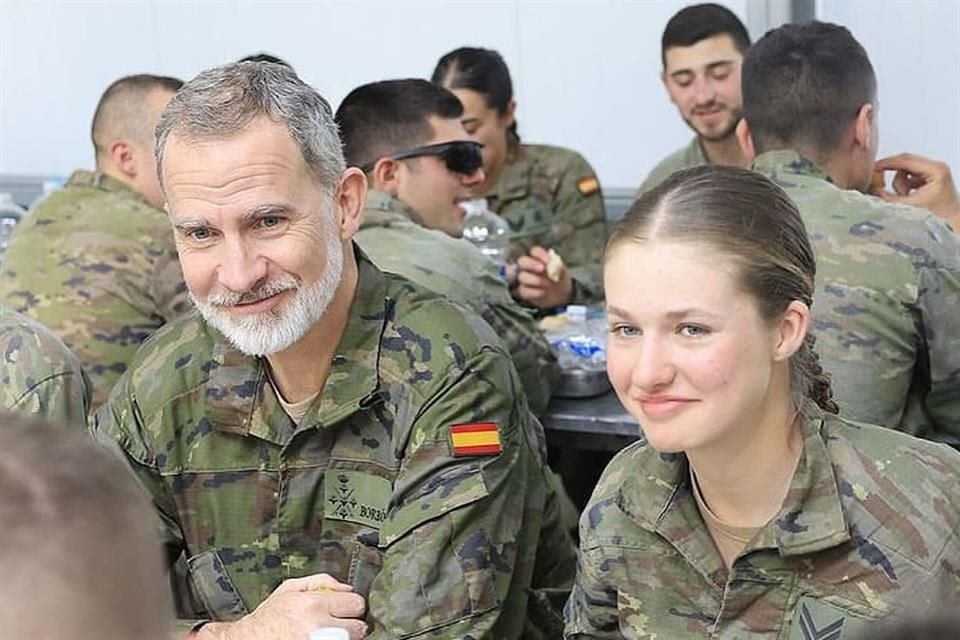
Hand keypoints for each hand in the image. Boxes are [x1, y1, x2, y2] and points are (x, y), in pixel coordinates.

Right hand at [196, 573, 366, 639]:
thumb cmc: (270, 617)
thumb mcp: (290, 588)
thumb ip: (322, 581)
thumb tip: (347, 587)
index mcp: (314, 605)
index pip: (356, 603)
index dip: (351, 605)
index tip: (344, 608)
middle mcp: (319, 628)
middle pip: (359, 627)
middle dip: (351, 624)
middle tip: (338, 623)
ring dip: (345, 636)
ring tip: (328, 633)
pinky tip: (323, 639)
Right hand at [514, 246, 573, 308]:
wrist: (561, 296)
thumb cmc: (560, 279)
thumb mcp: (563, 272)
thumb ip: (557, 265)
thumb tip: (552, 259)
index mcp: (539, 258)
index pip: (535, 251)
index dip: (540, 255)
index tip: (548, 261)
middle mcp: (529, 267)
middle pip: (522, 260)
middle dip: (531, 264)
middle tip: (542, 268)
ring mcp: (525, 279)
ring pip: (522, 276)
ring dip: (535, 280)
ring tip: (547, 284)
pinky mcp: (524, 291)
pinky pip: (523, 290)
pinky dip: (534, 292)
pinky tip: (543, 292)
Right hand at [871, 153, 959, 228]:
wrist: (952, 225)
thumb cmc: (937, 218)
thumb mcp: (908, 207)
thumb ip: (888, 198)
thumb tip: (872, 190)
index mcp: (936, 170)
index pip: (906, 159)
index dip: (887, 163)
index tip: (873, 167)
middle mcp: (937, 167)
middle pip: (906, 162)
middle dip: (892, 173)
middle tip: (878, 180)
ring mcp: (934, 172)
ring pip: (906, 170)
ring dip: (900, 183)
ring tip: (904, 197)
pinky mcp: (930, 178)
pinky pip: (910, 176)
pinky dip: (905, 185)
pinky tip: (908, 196)